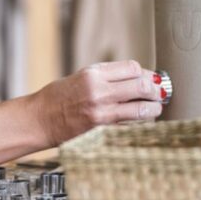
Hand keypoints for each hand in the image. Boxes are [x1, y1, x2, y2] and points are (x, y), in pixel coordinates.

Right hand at [33, 60, 162, 146]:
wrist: (41, 119)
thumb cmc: (60, 97)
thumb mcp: (82, 76)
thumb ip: (109, 76)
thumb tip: (140, 76)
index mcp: (93, 74)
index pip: (133, 68)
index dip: (146, 73)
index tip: (150, 78)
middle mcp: (98, 92)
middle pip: (141, 86)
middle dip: (155, 90)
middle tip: (159, 93)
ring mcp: (101, 113)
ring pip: (142, 109)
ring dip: (153, 108)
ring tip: (155, 108)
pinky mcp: (102, 131)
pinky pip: (131, 126)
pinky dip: (140, 123)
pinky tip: (141, 120)